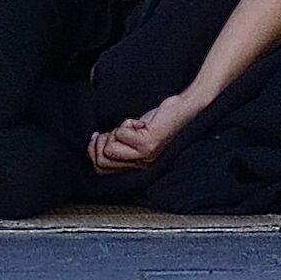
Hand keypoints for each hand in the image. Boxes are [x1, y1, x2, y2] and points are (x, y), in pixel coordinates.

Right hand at [87, 92, 205, 173]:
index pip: (102, 170)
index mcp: (136, 164)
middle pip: (102, 161)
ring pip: (109, 149)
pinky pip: (122, 134)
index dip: (93, 152)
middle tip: (113, 130)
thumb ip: (120, 143)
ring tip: (131, 126)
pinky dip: (127, 122)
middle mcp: (140, 164)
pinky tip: (141, 123)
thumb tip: (95, 143)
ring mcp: (144, 155)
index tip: (97, 137)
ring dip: (115, 131)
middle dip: (100, 141)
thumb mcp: (136, 135)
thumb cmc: (162, 119)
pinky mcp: (148, 143)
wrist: (186, 109)